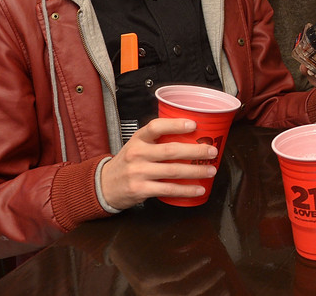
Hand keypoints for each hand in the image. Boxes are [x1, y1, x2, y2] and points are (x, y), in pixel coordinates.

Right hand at [100, 118, 219, 209]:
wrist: (104, 185)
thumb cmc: (128, 162)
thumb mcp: (137, 144)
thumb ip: (157, 140)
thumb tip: (192, 135)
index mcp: (138, 139)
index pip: (156, 127)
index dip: (176, 125)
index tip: (194, 125)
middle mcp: (137, 153)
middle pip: (171, 150)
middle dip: (195, 151)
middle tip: (212, 151)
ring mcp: (138, 172)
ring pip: (173, 171)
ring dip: (195, 171)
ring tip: (211, 170)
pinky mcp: (140, 190)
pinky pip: (168, 190)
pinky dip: (186, 190)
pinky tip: (199, 189)